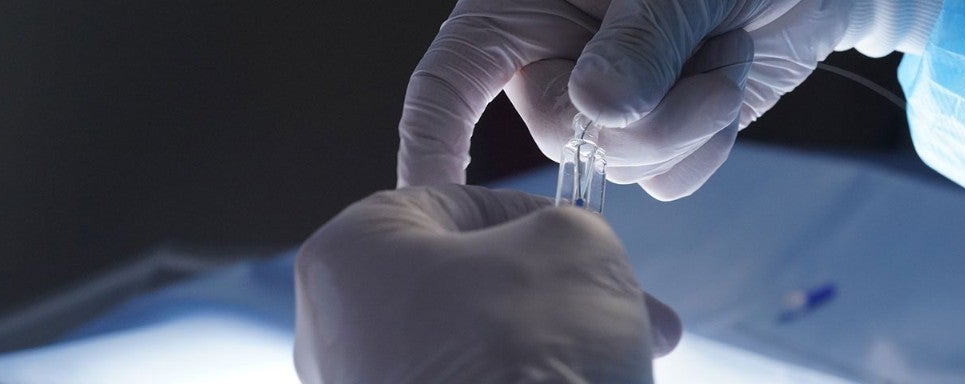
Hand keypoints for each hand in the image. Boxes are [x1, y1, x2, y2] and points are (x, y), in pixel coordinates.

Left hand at [294, 185, 680, 382]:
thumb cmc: (526, 351)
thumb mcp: (573, 242)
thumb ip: (566, 225)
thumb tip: (569, 251)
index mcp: (348, 253)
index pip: (452, 203)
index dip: (532, 214)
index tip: (581, 237)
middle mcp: (335, 328)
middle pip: (466, 283)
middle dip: (558, 291)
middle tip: (627, 302)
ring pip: (476, 345)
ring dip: (556, 343)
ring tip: (629, 353)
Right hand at [398, 0, 938, 199]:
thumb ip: (643, 39)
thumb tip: (599, 110)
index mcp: (518, 10)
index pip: (448, 84)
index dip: (431, 144)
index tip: (427, 202)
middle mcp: (550, 62)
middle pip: (560, 137)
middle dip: (646, 122)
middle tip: (709, 77)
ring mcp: (600, 104)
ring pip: (616, 165)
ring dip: (688, 126)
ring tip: (722, 57)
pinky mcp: (651, 135)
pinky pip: (662, 179)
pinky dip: (705, 149)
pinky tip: (725, 89)